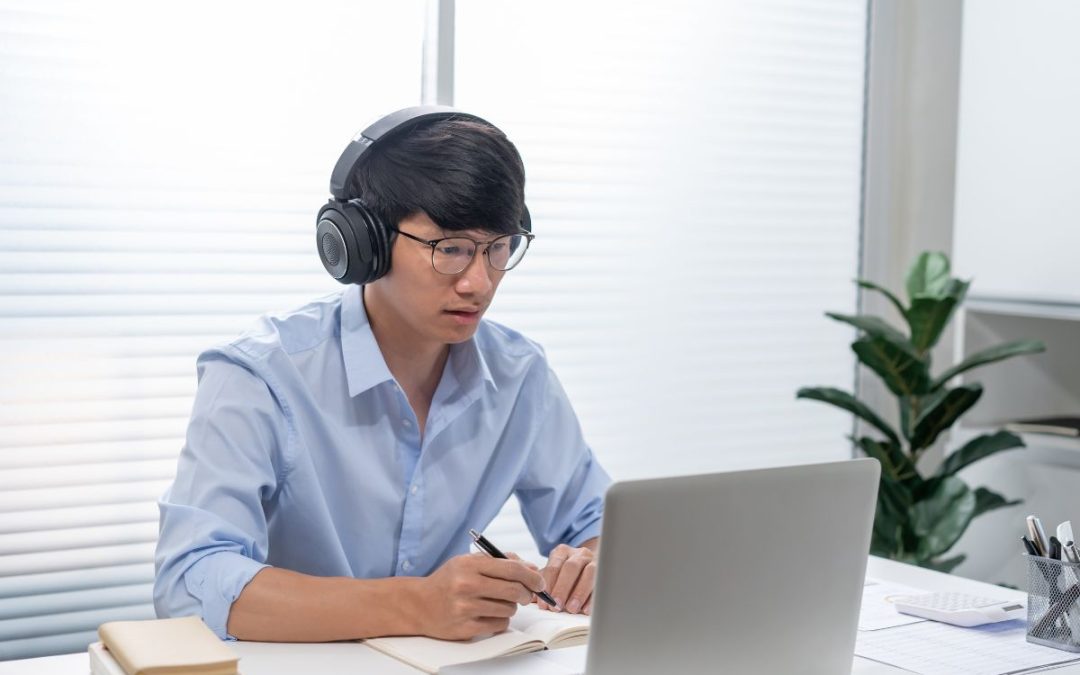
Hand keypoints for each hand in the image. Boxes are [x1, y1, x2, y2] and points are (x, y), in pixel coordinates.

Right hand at [416, 553, 547, 639]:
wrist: (419, 604)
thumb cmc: (449, 581)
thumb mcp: (468, 562)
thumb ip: (499, 561)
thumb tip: (531, 568)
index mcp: (468, 565)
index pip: (511, 568)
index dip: (531, 575)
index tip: (539, 581)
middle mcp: (466, 585)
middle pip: (514, 590)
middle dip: (526, 593)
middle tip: (526, 594)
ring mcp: (465, 608)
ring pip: (508, 609)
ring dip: (511, 606)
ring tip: (498, 602)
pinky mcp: (465, 628)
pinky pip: (499, 625)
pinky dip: (500, 620)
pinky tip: (489, 614)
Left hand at [537, 543, 596, 614]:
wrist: (590, 565)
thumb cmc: (566, 574)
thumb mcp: (554, 574)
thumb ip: (544, 583)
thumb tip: (531, 598)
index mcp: (562, 552)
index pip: (553, 567)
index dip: (548, 585)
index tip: (544, 603)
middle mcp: (579, 554)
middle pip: (571, 568)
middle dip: (563, 588)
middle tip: (557, 605)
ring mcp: (594, 561)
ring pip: (589, 573)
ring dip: (579, 592)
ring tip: (571, 609)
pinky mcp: (606, 572)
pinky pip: (601, 583)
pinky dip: (593, 598)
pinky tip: (586, 610)